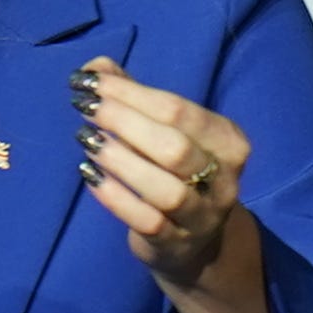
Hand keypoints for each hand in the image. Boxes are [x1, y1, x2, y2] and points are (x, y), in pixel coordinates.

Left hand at [73, 61, 278, 312]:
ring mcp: (202, 216)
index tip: (89, 82)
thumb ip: (132, 95)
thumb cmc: (175, 172)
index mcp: (228, 141)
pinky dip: (116, 197)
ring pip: (166, 189)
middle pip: (175, 147)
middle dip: (125, 121)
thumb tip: (94, 67)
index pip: (178, 109)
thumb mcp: (164, 131)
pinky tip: (89, 175)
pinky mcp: (176, 244)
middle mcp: (224, 179)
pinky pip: (146, 221)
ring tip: (86, 140)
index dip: (130, 93)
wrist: (195, 245)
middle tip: (84, 108)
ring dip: (121, 161)